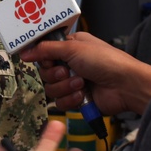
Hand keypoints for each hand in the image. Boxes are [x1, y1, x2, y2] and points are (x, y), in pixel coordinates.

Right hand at [20, 32, 150, 116]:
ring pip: (52, 89)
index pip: (45, 52)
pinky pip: (61, 103)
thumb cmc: (106, 61)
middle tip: (67, 71)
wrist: (125, 85)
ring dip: (65, 87)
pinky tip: (83, 95)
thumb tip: (25, 52)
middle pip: (45, 72)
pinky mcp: (78, 99)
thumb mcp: (73, 48)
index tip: (46, 60)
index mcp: (71, 47)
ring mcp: (74, 82)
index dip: (43, 57)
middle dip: (56, 74)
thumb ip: (45, 50)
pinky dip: (71, 99)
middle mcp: (71, 64)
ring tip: (81, 83)